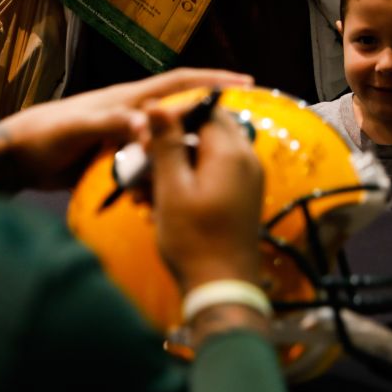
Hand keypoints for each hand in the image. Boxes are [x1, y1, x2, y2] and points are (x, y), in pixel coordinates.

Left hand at [0, 68, 252, 192]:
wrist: (15, 159)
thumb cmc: (41, 137)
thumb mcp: (75, 129)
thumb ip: (108, 124)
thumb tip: (147, 124)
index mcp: (126, 101)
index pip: (177, 84)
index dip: (210, 81)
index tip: (245, 83)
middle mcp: (130, 115)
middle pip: (180, 112)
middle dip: (210, 116)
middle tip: (244, 131)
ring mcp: (124, 137)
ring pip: (168, 141)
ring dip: (189, 151)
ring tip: (216, 168)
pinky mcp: (116, 159)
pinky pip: (151, 164)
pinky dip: (166, 174)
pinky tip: (178, 191)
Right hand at [147, 99, 264, 292]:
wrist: (222, 287)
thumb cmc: (193, 240)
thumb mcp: (172, 188)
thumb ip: (167, 143)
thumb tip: (157, 103)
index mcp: (230, 152)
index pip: (204, 110)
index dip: (172, 117)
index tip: (146, 138)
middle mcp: (246, 159)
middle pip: (206, 131)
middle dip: (172, 143)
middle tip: (143, 164)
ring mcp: (248, 179)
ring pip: (207, 154)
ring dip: (175, 166)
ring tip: (144, 193)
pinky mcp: (243, 196)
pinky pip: (214, 174)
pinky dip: (189, 181)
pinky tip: (162, 204)